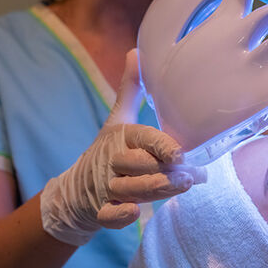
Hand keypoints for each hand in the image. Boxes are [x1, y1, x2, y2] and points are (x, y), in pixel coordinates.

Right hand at [40, 49, 202, 245]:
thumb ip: (130, 91)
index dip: (160, 145)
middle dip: (165, 171)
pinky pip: (109, 215)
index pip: (140, 138)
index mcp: (119, 137)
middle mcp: (111, 161)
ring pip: (129, 190)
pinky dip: (119, 215)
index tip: (179, 153)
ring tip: (183, 187)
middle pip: (138, 165)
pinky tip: (134, 211)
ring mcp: (105, 187)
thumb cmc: (106, 152)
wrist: (76, 191)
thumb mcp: (116, 121)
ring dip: (154, 190)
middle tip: (192, 174)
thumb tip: (136, 51)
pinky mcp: (100, 210)